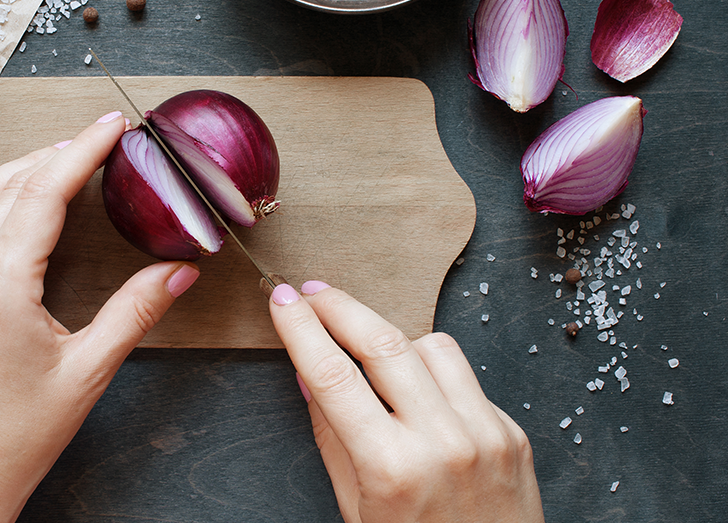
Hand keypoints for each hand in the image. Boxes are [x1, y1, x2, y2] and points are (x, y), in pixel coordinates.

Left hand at [0, 111, 199, 522]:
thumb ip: (136, 312)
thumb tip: (179, 272)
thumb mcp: (89, 372)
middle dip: (58, 152)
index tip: (112, 125)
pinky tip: (17, 198)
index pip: (44, 193)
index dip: (83, 151)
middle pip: (11, 184)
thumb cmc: (17, 434)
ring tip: (64, 157)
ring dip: (22, 168)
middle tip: (101, 137)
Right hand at [268, 281, 544, 522]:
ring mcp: (486, 433)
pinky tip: (417, 393)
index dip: (300, 328)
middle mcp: (444, 443)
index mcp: (393, 469)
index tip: (281, 299)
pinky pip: (465, 377)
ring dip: (393, 339)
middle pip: (383, 342)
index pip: (333, 376)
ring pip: (432, 345)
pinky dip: (434, 373)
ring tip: (368, 351)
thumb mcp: (356, 508)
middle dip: (340, 307)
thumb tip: (308, 372)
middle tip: (312, 292)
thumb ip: (331, 436)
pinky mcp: (512, 432)